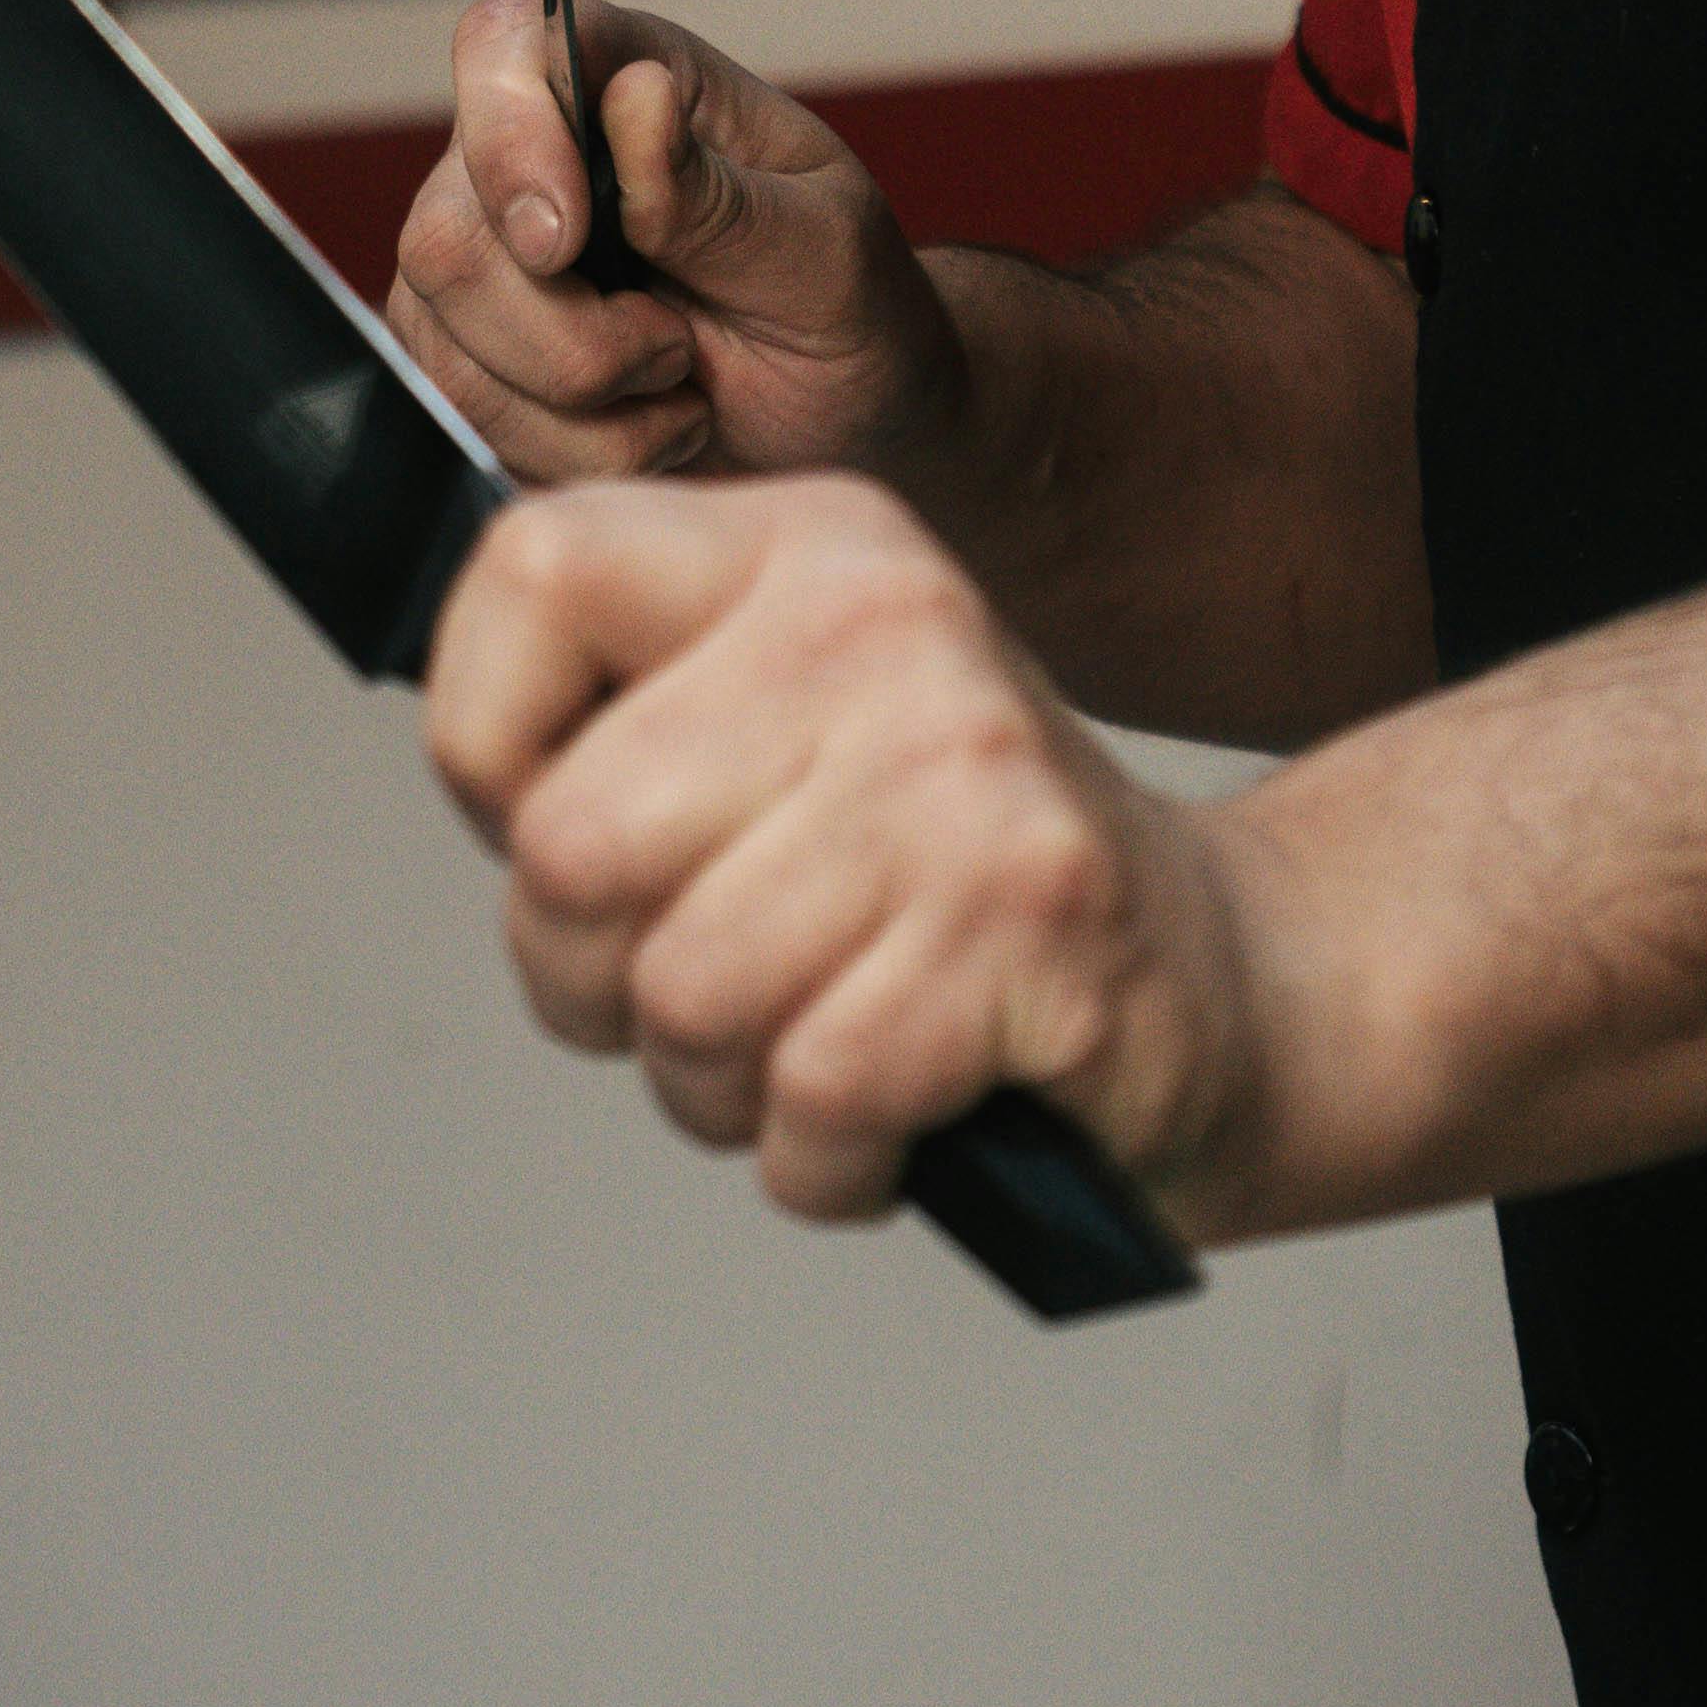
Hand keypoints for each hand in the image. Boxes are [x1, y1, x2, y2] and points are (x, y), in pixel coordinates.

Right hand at [384, 0, 961, 488]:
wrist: (855, 430)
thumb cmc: (850, 311)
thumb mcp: (822, 250)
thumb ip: (717, 194)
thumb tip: (636, 96)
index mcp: (630, 82)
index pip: (505, 48)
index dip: (508, 136)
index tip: (569, 238)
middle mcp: (540, 161)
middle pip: (445, 233)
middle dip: (568, 335)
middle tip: (680, 350)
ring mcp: (493, 268)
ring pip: (441, 346)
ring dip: (580, 406)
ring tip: (681, 388)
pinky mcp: (476, 365)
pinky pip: (464, 421)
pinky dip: (570, 455)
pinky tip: (649, 433)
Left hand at [422, 475, 1278, 1236]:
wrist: (1223, 981)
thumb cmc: (955, 881)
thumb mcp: (789, 730)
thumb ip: (626, 726)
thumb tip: (483, 793)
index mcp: (806, 545)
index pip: (529, 570)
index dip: (490, 746)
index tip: (571, 821)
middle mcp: (883, 619)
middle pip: (571, 844)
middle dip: (595, 980)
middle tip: (706, 985)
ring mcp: (964, 767)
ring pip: (680, 997)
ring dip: (718, 1086)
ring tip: (816, 1041)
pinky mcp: (1028, 921)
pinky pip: (808, 1099)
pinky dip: (823, 1162)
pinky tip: (895, 1116)